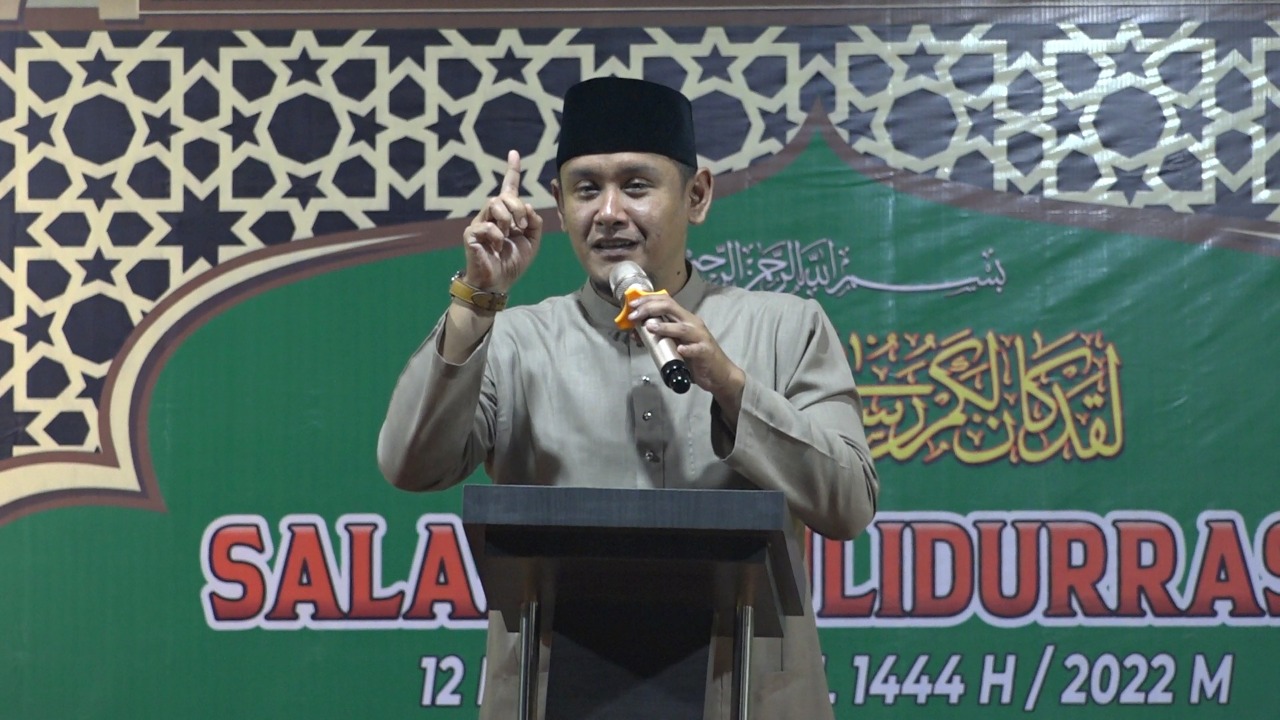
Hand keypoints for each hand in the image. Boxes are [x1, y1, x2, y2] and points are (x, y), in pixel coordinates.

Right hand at [462, 150, 542, 291]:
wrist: (498, 283)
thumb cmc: (512, 262)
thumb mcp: (532, 241)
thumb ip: (534, 222)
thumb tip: (528, 206)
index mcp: (507, 215)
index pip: (509, 188)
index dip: (512, 170)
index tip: (514, 153)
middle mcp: (492, 215)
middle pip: (504, 195)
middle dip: (518, 208)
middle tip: (522, 226)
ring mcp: (480, 223)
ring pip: (493, 203)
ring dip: (508, 219)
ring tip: (509, 235)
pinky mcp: (470, 234)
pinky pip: (486, 225)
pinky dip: (497, 236)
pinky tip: (497, 247)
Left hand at [627, 293, 745, 410]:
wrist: (718, 373)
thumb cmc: (695, 358)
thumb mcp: (675, 344)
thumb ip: (659, 337)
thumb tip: (637, 333)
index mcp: (684, 319)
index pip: (665, 301)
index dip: (648, 300)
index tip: (632, 305)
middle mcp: (692, 323)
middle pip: (670, 308)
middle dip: (649, 309)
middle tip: (633, 316)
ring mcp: (700, 337)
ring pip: (681, 328)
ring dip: (664, 327)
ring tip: (649, 327)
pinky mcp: (706, 351)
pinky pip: (696, 349)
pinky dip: (687, 349)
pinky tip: (680, 350)